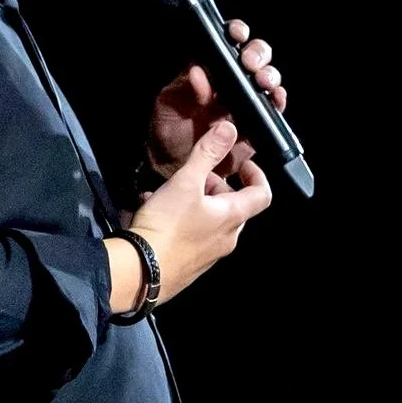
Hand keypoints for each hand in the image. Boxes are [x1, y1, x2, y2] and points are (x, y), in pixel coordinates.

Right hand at [120, 114, 272, 307]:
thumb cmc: (166, 227)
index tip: (242, 164)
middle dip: (216, 186)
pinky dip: (181, 219)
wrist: (139, 272)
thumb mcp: (186, 182)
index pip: (262, 194)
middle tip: (196, 176)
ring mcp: (209, 255)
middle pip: (233, 206)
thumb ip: (207, 154)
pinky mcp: (189, 264)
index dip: (256, 175)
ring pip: (210, 220)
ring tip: (171, 192)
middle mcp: (226, 238)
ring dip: (196, 201)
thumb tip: (228, 130)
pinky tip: (156, 210)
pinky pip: (192, 235)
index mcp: (232, 218)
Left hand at [147, 21, 287, 189]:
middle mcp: (231, 82)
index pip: (227, 43)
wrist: (175, 167)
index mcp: (209, 69)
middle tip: (250, 64)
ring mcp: (246, 102)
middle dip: (257, 55)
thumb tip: (199, 73)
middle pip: (254, 57)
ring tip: (263, 83)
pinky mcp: (256, 125)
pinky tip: (275, 100)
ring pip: (267, 80)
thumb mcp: (169, 106)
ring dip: (270, 77)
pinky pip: (273, 111)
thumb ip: (184, 88)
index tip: (236, 35)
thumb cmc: (168, 132)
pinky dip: (278, 103)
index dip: (236, 33)